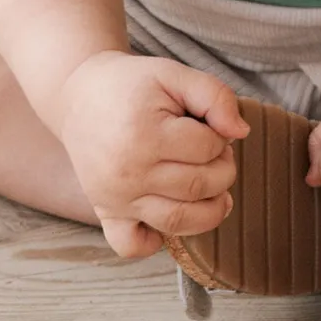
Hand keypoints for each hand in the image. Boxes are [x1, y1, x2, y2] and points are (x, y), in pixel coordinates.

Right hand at [55, 51, 247, 258]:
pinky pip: (132, 246)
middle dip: (222, 169)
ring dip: (209, 208)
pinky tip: (169, 215)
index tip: (212, 128)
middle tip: (214, 153)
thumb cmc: (132, 85)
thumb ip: (214, 95)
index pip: (208, 148)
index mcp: (144, 134)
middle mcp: (127, 172)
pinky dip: (155, 241)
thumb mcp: (174, 74)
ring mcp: (115, 197)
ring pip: (177, 221)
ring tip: (211, 188)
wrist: (79, 97)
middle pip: (199, 186)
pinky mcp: (105, 213)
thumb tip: (241, 132)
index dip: (221, 136)